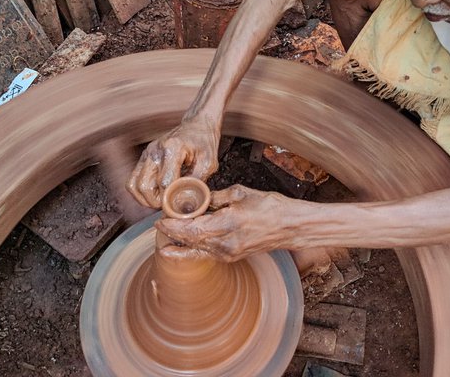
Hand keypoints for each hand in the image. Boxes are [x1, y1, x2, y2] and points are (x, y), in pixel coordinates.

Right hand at [126, 115, 219, 208]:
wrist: (197, 126)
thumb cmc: (204, 143)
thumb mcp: (209, 163)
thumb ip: (197, 182)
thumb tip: (186, 203)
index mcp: (172, 149)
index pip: (165, 183)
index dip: (172, 199)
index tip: (182, 204)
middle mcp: (154, 151)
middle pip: (145, 187)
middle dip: (157, 202)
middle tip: (171, 205)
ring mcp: (146, 154)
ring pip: (134, 186)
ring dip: (147, 200)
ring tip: (163, 201)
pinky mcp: (143, 158)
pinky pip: (132, 181)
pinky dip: (140, 193)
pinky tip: (156, 195)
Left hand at [155, 185, 292, 261]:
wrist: (289, 226)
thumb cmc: (269, 207)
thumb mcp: (240, 193)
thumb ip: (215, 197)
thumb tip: (199, 199)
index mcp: (226, 225)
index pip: (190, 231)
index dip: (172, 228)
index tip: (160, 221)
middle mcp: (225, 244)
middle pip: (190, 243)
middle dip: (173, 235)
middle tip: (161, 225)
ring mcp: (229, 253)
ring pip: (197, 250)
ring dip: (182, 242)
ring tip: (169, 233)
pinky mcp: (232, 256)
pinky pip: (207, 253)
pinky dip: (194, 247)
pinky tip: (187, 241)